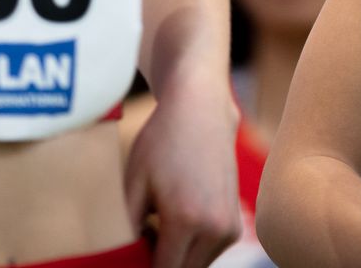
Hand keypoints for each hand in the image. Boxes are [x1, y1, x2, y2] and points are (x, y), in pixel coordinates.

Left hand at [123, 85, 239, 267]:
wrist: (201, 109)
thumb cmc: (162, 142)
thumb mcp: (133, 184)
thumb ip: (127, 229)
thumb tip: (124, 258)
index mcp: (187, 221)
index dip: (143, 267)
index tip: (132, 254)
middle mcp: (215, 229)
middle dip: (160, 262)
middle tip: (143, 233)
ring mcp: (230, 227)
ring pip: (196, 266)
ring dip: (176, 256)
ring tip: (158, 222)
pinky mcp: (236, 223)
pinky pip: (208, 252)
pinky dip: (191, 246)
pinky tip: (177, 216)